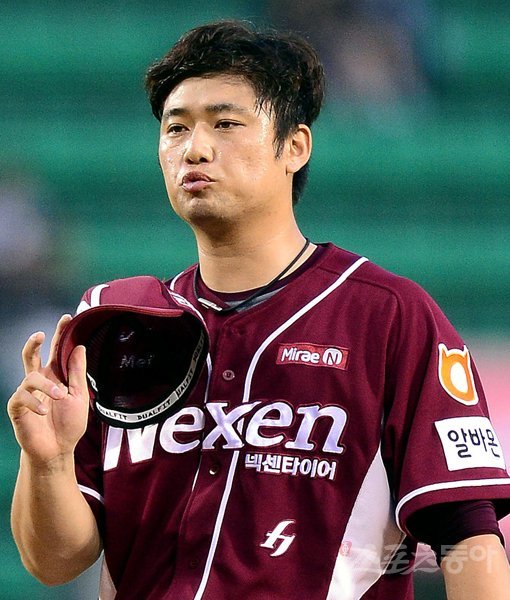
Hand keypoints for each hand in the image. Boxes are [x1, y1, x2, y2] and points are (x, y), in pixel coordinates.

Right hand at [7, 315, 89, 467]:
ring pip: (30, 377)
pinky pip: (21, 397)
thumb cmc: (69, 424)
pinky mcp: (17, 407)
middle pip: (31, 355)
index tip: (67, 317)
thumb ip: (77, 372)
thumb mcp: (80, 395)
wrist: (58, 450)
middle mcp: (40, 381)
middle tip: (41, 334)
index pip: (57, 350)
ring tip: (60, 396)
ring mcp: (27, 394)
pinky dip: (35, 402)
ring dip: (47, 385)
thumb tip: (80, 346)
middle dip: (34, 343)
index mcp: (56, 375)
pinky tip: (45, 412)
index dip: (60, 333)